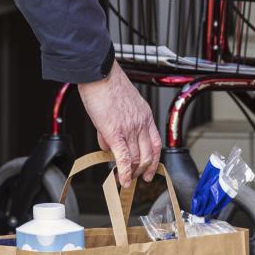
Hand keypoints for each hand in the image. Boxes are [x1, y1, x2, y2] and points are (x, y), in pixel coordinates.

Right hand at [77, 62, 160, 186]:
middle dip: (143, 171)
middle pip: (147, 155)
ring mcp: (130, 129)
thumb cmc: (106, 84)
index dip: (154, 160)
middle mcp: (141, 123)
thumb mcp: (122, 104)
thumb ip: (119, 124)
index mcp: (145, 115)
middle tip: (136, 179)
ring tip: (123, 179)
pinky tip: (122, 180)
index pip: (156, 144)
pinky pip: (123, 158)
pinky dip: (124, 172)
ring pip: (135, 159)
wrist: (99, 74)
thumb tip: (108, 144)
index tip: (150, 170)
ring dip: (130, 173)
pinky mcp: (115, 132)